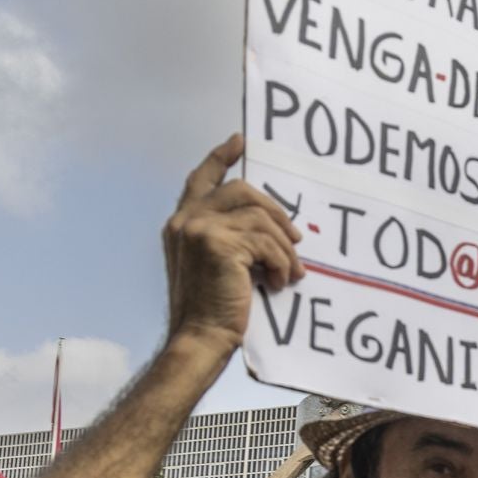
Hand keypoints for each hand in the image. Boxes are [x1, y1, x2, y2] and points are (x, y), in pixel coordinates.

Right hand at [162, 135, 305, 354]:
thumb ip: (228, 237)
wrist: (201, 337)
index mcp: (182, 223)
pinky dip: (281, 263)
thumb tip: (271, 225)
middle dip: (274, 211)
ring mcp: (199, 229)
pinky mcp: (218, 243)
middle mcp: (186, 220)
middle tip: (294, 238)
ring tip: (289, 272)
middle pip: (241, 190)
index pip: (202, 178)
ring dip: (283, 248)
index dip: (221, 156)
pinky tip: (278, 282)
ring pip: (260, 218)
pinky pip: (267, 242)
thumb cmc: (214, 309)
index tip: (240, 141)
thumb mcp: (216, 264)